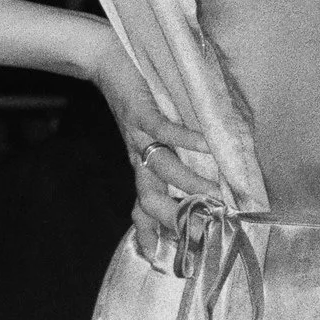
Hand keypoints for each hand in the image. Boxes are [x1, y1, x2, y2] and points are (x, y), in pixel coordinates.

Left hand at [87, 30, 216, 252]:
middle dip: (177, 219)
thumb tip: (210, 160)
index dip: (155, 235)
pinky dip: (189, 140)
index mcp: (140, 164)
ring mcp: (140, 135)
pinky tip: (209, 146)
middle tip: (205, 231)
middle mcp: (138, 156)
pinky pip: (166, 131)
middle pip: (151, 199)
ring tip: (217, 195)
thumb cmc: (132, 92)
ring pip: (163, 170)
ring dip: (190, 185)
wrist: (102, 58)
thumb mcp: (148, 129)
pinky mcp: (143, 111)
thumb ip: (173, 148)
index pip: (145, 208)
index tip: (172, 261)